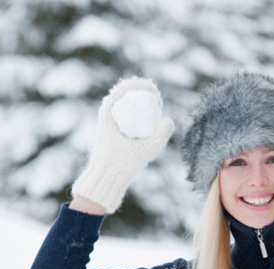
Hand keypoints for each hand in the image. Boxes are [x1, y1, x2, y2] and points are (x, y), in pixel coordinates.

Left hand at [71, 77, 173, 212]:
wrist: (105, 177)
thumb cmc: (123, 164)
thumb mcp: (145, 149)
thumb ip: (159, 135)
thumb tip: (168, 120)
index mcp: (109, 111)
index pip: (125, 88)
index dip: (141, 85)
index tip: (154, 91)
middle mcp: (105, 113)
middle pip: (125, 93)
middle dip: (141, 90)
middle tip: (155, 96)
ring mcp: (106, 120)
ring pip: (124, 103)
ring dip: (138, 99)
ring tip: (152, 103)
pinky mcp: (108, 129)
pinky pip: (123, 113)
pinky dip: (134, 109)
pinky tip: (145, 114)